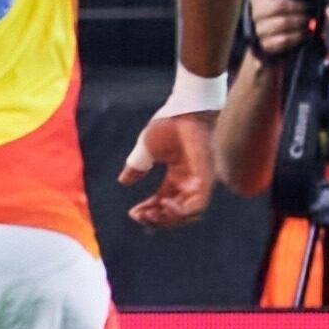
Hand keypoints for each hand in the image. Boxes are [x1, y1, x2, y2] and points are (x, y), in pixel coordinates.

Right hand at [120, 110, 212, 230]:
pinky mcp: (206, 179)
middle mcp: (190, 182)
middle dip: (157, 219)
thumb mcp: (146, 150)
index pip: (164, 202)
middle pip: (176, 213)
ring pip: (188, 214)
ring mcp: (200, 182)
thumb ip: (136, 166)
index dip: (149, 210)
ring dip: (168, 218)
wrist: (186, 109)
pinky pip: (197, 204)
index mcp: (178, 176)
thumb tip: (123, 181)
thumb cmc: (170, 124)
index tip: (132, 213)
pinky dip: (181, 210)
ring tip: (150, 213)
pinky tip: (164, 204)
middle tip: (139, 216)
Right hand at [247, 0, 309, 59]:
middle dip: (300, 7)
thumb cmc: (275, 21)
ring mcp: (259, 29)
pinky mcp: (265, 44)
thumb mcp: (275, 4)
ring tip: (308, 22)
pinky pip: (285, 39)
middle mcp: (256, 11)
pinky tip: (305, 33)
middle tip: (310, 9)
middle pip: (280, 5)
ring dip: (301, 22)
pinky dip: (299, 36)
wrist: (262, 47)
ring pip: (284, 23)